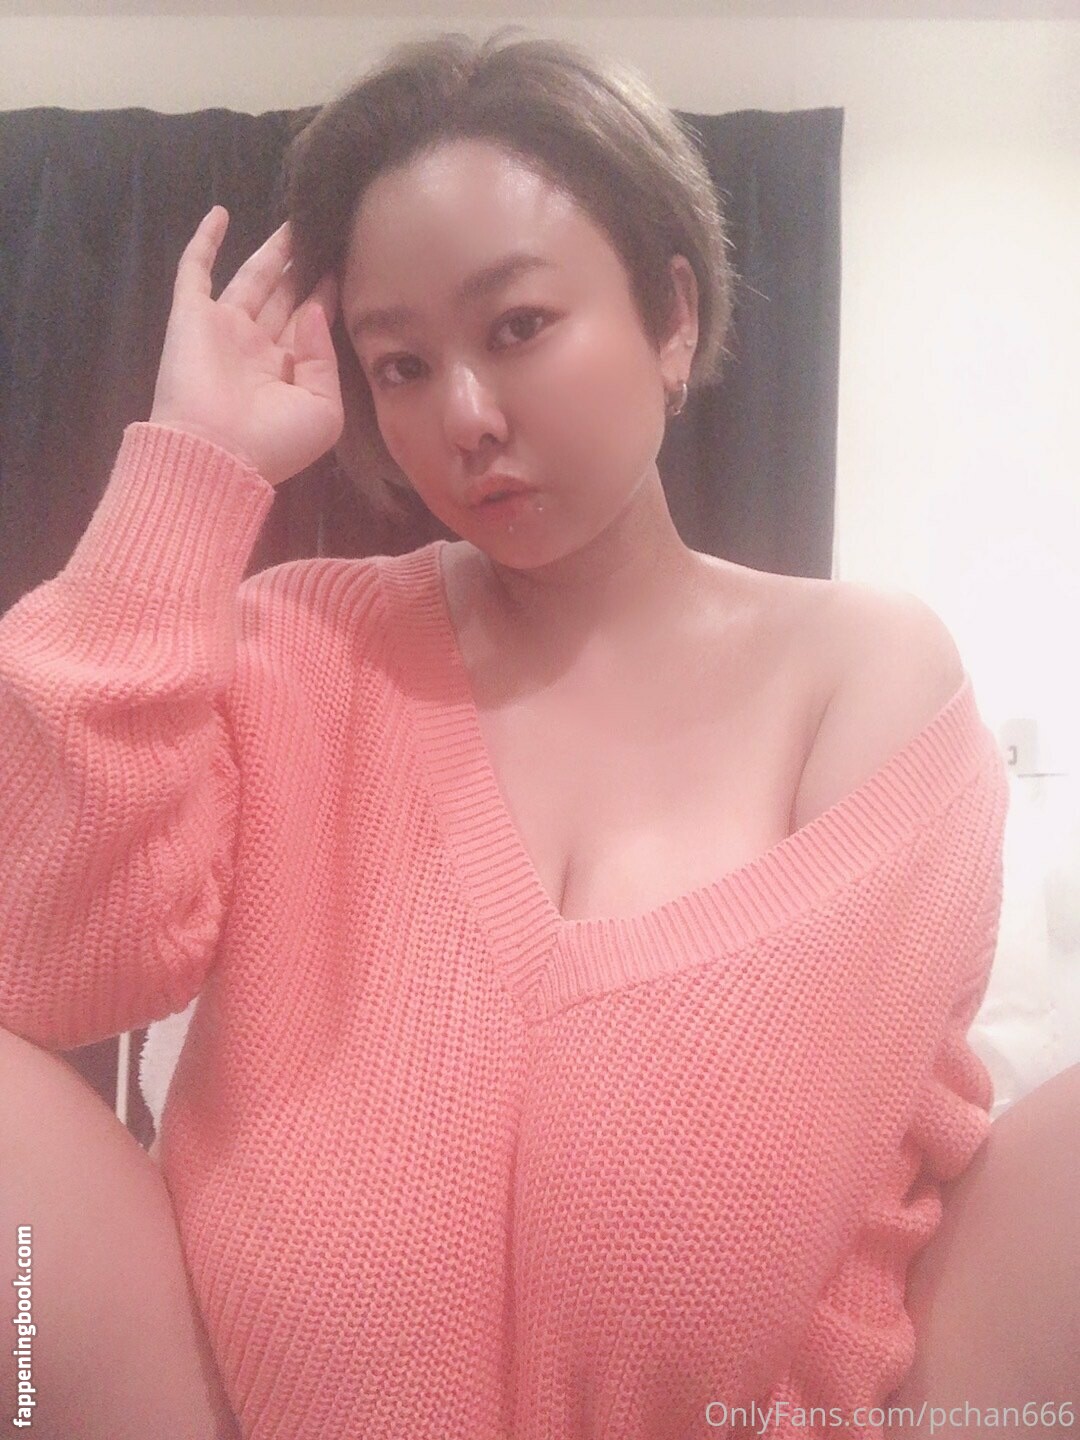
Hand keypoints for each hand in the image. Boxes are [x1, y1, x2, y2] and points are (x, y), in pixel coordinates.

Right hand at [150, 206, 344, 488]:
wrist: (213, 454)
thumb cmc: (274, 442)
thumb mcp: (323, 411)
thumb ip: (326, 360)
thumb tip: (315, 311)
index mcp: (290, 374)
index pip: (313, 324)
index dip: (328, 294)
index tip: (347, 264)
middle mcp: (258, 349)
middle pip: (286, 296)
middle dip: (304, 269)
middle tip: (325, 234)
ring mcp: (224, 329)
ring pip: (253, 279)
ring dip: (272, 251)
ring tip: (295, 221)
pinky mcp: (190, 316)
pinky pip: (195, 271)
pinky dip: (203, 242)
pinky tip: (219, 212)